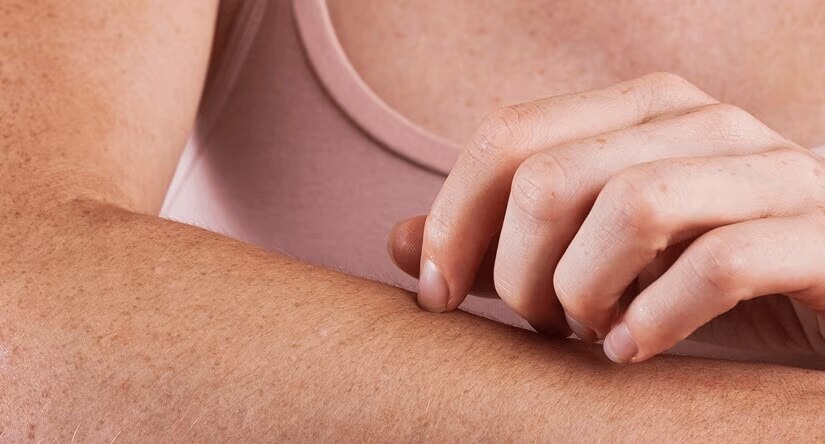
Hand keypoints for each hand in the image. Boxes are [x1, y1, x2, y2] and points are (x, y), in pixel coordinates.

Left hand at [389, 72, 824, 362]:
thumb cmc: (692, 279)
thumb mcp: (587, 256)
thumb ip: (495, 243)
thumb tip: (394, 242)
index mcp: (641, 108)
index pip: (507, 135)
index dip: (451, 218)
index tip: (436, 293)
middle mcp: (705, 122)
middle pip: (551, 177)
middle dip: (514, 269)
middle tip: (535, 322)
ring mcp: (773, 171)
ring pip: (632, 205)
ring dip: (582, 290)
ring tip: (585, 333)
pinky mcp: (823, 235)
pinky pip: (721, 262)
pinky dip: (658, 317)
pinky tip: (632, 353)